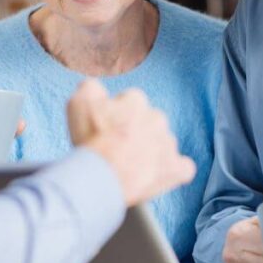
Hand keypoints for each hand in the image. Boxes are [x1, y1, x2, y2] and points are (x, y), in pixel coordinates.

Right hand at [66, 79, 195, 206]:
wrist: (104, 174)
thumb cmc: (91, 139)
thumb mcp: (79, 103)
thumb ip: (90, 88)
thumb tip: (95, 87)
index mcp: (136, 100)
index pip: (129, 103)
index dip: (116, 117)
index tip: (106, 130)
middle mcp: (157, 117)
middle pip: (148, 122)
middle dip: (137, 133)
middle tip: (119, 149)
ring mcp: (168, 143)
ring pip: (163, 144)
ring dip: (152, 152)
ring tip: (132, 167)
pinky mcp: (176, 168)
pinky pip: (183, 167)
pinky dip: (173, 171)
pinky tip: (158, 175)